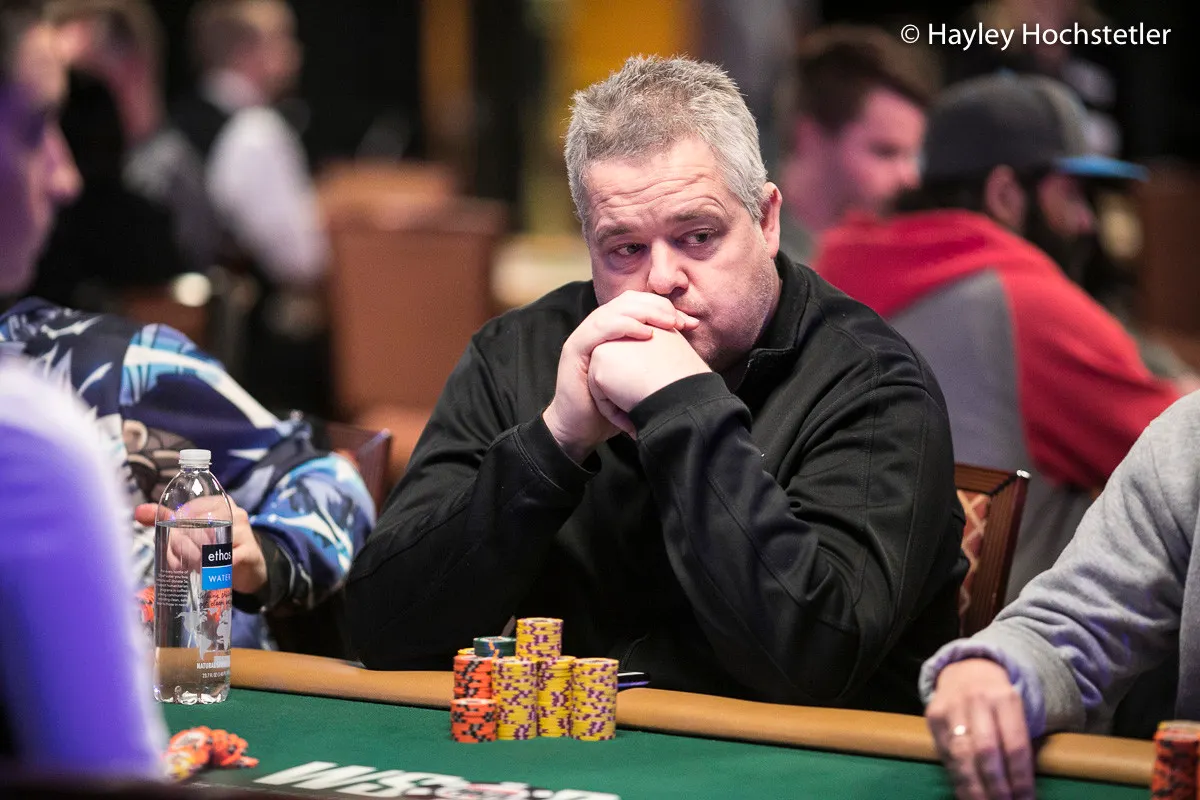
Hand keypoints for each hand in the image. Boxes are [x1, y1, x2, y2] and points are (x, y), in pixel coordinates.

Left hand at [135, 501, 266, 594]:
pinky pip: (224, 560)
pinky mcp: (248, 554)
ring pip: (211, 542)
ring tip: (185, 565)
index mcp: (220, 502)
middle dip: (181, 542)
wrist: (249, 565)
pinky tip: (200, 573)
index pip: (191, 508)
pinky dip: (209, 568)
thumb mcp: (197, 529)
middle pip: (201, 524)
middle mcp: (235, 513)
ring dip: (193, 556)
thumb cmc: (218, 543)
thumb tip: (139, 511)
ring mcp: (244, 533)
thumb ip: (169, 519)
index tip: (169, 539)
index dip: (175, 524)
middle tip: (173, 555)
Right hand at [544, 291, 697, 460]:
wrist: (581, 430)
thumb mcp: (639, 379)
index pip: (639, 304)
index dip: (664, 308)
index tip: (690, 323)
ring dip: (643, 312)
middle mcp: (597, 329)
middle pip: (627, 301)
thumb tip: (689, 351)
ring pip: (614, 310)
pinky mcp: (574, 350)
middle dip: (656, 306)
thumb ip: (656, 361)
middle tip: (679, 320)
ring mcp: (584, 337)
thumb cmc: (612, 407)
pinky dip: (623, 326)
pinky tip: (644, 333)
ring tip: (667, 322)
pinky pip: (598, 329)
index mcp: (612, 331)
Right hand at [925, 658, 1034, 799]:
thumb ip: (1018, 741)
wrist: (966, 669)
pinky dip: (957, 779)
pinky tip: (966, 795)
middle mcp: (977, 700)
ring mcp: (951, 706)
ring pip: (962, 754)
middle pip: (987, 751)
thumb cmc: (997, 700)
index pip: (1015, 745)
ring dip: (974, 788)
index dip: (1021, 778)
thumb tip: (1024, 789)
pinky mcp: (933, 715)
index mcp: (1005, 698)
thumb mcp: (1015, 710)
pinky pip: (945, 754)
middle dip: (997, 786)